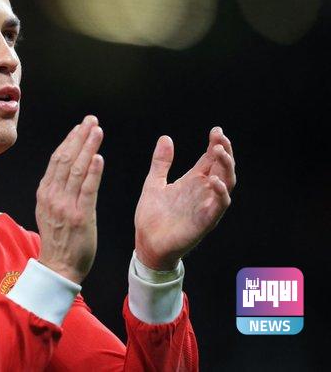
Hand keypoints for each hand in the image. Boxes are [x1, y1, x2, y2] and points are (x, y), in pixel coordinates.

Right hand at [36, 115, 103, 283]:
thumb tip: (65, 169)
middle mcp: (53, 196)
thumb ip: (55, 190)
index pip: (57, 159)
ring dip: (88, 147)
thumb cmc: (58, 239)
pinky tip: (99, 157)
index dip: (69, 140)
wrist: (58, 267)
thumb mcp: (49, 210)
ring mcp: (66, 206)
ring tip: (97, 131)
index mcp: (45, 193)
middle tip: (91, 121)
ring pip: (77, 170)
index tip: (80, 126)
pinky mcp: (81, 216)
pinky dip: (93, 172)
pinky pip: (87, 190)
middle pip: (66, 159)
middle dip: (79, 137)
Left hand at [134, 127, 236, 269]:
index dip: (216, 145)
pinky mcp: (204, 221)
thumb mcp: (154, 183)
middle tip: (220, 138)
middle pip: (222, 168)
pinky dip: (220, 194)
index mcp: (193, 182)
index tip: (216, 130)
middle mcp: (203, 192)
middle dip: (225, 152)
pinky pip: (218, 207)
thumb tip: (166, 138)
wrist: (146, 242)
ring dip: (226, 168)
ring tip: (220, 152)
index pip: (210, 159)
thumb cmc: (152, 216)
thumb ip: (161, 162)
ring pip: (227, 184)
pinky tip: (215, 181)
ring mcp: (205, 206)